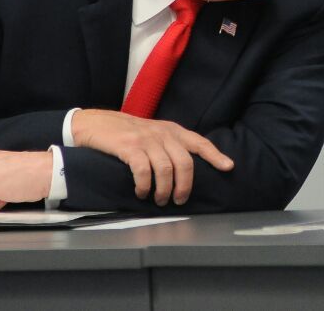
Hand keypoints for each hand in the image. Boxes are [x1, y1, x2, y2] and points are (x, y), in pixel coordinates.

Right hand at [71, 110, 233, 205]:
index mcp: (172, 130)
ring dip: (164, 190)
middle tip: (179, 200)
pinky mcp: (129, 147)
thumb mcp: (153, 134)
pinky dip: (145, 185)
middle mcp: (162, 133)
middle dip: (185, 186)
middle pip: (185, 162)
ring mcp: (146, 139)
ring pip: (166, 169)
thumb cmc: (127, 134)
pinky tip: (142, 193)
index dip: (215, 155)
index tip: (228, 167)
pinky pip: (144, 170)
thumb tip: (186, 169)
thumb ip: (169, 146)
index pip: (199, 142)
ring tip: (159, 200)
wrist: (96, 123)